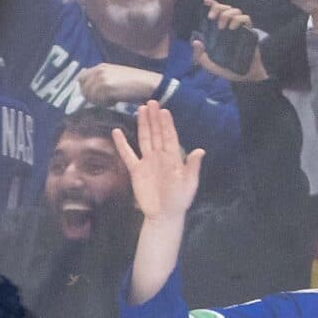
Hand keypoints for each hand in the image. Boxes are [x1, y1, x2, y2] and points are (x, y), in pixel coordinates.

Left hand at [75, 62, 159, 107]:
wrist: (147, 84)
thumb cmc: (133, 82)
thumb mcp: (114, 76)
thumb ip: (99, 79)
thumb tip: (84, 88)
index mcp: (101, 67)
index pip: (81, 78)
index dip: (84, 88)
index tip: (92, 95)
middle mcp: (99, 71)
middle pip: (84, 89)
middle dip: (92, 96)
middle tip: (106, 98)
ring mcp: (102, 78)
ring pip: (90, 96)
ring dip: (100, 101)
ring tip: (113, 98)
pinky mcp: (106, 87)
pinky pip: (98, 101)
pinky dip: (106, 103)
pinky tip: (116, 100)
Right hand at [112, 98, 201, 225]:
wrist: (163, 214)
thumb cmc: (179, 199)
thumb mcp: (189, 183)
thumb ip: (192, 166)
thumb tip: (200, 150)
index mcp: (174, 157)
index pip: (169, 136)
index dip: (166, 123)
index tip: (164, 110)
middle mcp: (160, 156)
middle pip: (156, 133)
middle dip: (154, 118)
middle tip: (151, 102)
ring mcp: (147, 162)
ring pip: (144, 139)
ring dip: (142, 125)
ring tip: (140, 110)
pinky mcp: (136, 171)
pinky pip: (128, 154)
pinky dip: (122, 144)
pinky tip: (117, 132)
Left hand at [191, 0, 268, 83]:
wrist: (243, 75)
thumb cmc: (227, 68)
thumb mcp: (209, 64)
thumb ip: (199, 55)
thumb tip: (195, 42)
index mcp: (218, 32)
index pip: (216, 14)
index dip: (212, 5)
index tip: (205, 1)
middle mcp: (228, 27)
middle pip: (226, 8)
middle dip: (218, 8)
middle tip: (211, 17)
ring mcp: (240, 28)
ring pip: (236, 10)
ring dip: (227, 14)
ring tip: (221, 26)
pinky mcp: (249, 31)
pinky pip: (246, 18)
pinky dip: (238, 20)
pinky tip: (232, 28)